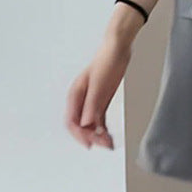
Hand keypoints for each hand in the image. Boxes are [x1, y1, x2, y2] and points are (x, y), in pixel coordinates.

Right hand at [65, 34, 131, 149]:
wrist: (119, 47)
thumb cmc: (107, 60)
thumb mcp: (100, 83)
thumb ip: (93, 103)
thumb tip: (87, 123)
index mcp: (76, 94)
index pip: (72, 121)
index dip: (79, 135)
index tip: (90, 144)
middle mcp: (81, 99)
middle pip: (81, 125)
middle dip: (91, 137)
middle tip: (104, 144)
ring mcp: (91, 100)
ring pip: (90, 124)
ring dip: (98, 134)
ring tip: (109, 143)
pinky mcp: (101, 100)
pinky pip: (99, 119)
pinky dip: (103, 128)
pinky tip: (109, 135)